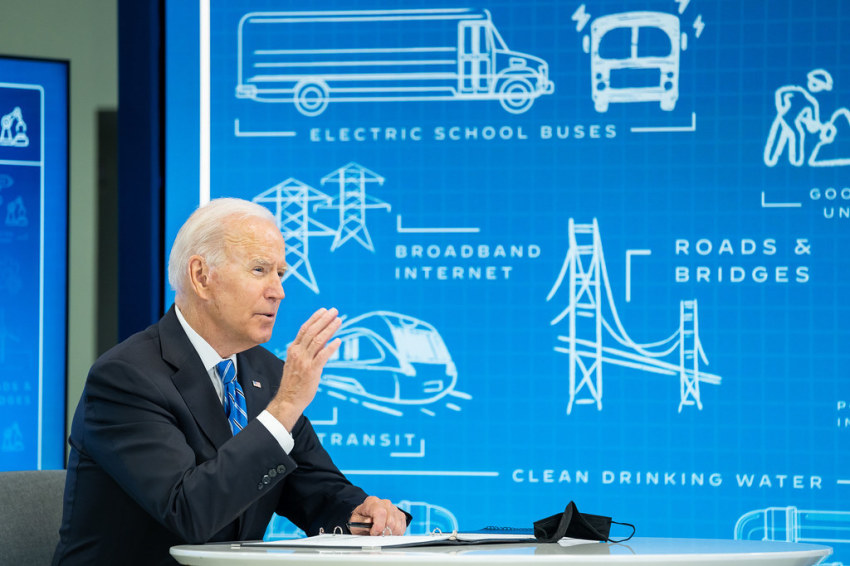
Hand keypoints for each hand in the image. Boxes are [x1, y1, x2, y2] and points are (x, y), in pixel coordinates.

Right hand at [267, 308, 340, 429]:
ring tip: (339, 321)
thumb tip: (315, 343)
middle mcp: (298, 353)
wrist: (288, 400)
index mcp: (293, 349)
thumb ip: (302, 352)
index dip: (315, 318)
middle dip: (324, 319)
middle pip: (312, 331)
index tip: (324, 310)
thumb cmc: (293, 383)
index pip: (304, 329)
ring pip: (318, 340)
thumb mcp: (294, 363)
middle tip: (335, 311)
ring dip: (330, 329)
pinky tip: (339, 341)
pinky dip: (331, 347)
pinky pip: (322, 356)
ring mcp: (304, 361)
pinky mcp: (312, 371)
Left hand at [348, 496, 407, 535]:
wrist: (365, 516)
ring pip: (397, 526)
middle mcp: (385, 503)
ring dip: (388, 534)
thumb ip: (361, 522)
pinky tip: (387, 532)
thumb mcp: (355, 521)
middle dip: (382, 533)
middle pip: (390, 521)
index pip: (380, 512)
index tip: (373, 533)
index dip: (378, 526)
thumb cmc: (360, 519)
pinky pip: (401, 527)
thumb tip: (369, 522)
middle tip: (375, 535)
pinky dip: (394, 533)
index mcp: (372, 502)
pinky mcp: (400, 515)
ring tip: (380, 534)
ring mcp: (394, 508)